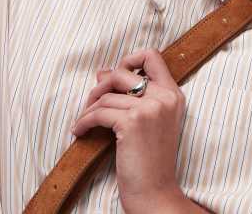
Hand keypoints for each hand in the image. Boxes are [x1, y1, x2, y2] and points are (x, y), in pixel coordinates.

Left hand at [71, 48, 186, 208]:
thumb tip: (102, 72)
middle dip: (101, 85)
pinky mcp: (132, 122)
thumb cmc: (150, 161)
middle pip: (123, 72)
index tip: (116, 75)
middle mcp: (164, 97)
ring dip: (89, 108)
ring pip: (107, 95)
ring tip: (84, 121)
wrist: (155, 194)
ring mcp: (149, 108)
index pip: (152, 56)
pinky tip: (79, 131)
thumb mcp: (148, 122)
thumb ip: (130, 95)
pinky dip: (83, 122)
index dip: (130, 59)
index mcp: (172, 94)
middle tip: (92, 102)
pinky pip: (98, 113)